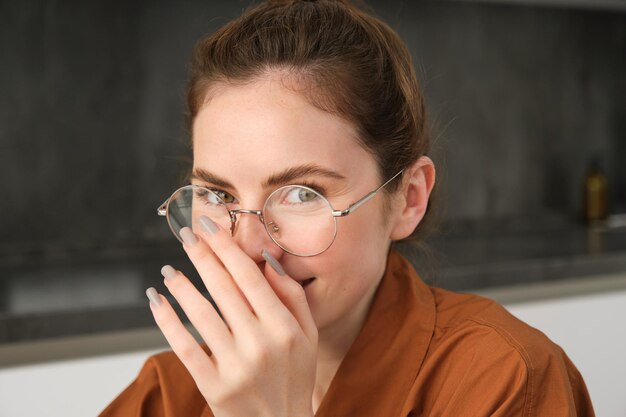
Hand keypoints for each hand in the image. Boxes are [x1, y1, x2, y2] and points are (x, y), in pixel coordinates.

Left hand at [146, 215, 317, 416]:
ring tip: (169, 269)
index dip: (227, 248)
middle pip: (224, 288)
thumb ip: (292, 296)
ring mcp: (236, 366)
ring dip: (181, 285)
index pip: (250, 277)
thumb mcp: (309, 335)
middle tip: (186, 234)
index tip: (210, 226)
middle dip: (201, 255)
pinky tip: (157, 300)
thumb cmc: (294, 375)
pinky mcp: (213, 386)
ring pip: (201, 313)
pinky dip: (167, 320)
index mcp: (285, 327)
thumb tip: (268, 259)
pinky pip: (184, 346)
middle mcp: (261, 343)